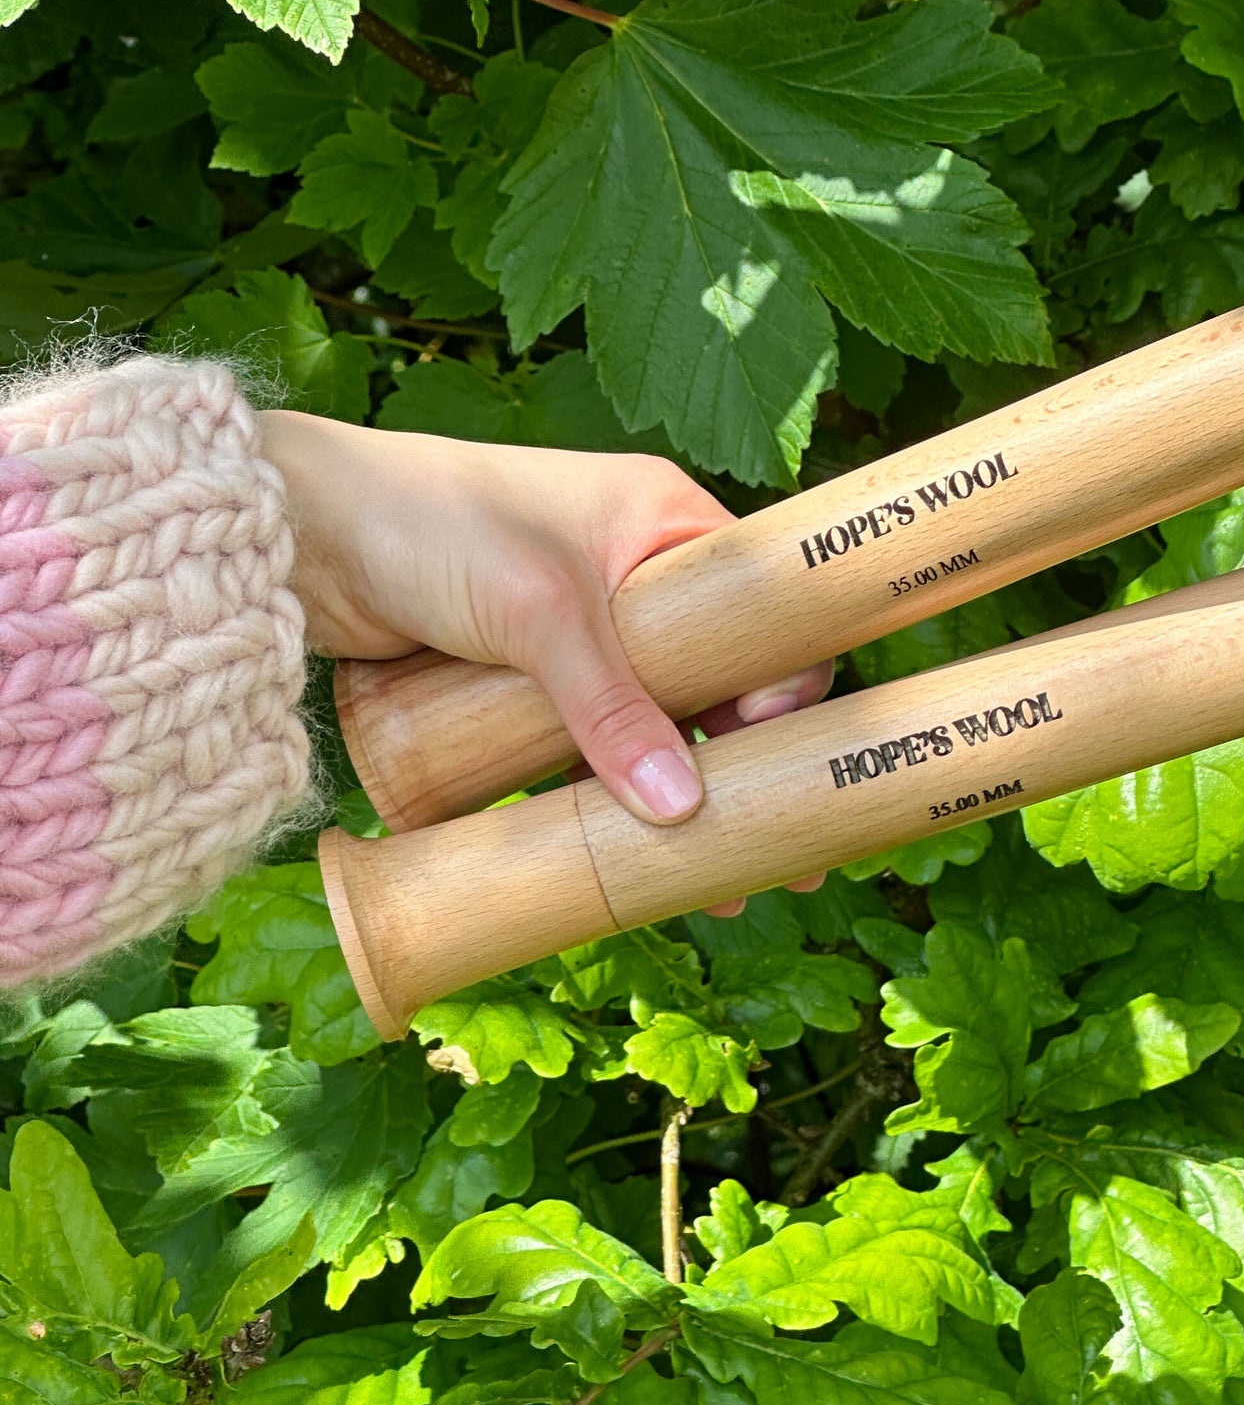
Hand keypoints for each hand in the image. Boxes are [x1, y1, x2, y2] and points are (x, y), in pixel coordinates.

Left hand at [258, 412, 831, 833]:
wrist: (297, 531)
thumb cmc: (428, 524)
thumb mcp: (538, 613)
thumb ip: (611, 708)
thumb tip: (682, 810)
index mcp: (666, 521)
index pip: (764, 607)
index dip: (786, 683)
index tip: (783, 757)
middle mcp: (637, 572)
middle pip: (721, 679)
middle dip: (749, 766)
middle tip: (784, 849)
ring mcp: (581, 629)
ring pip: (657, 723)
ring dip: (682, 797)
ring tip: (716, 883)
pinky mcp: (527, 679)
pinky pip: (591, 744)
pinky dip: (612, 796)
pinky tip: (634, 859)